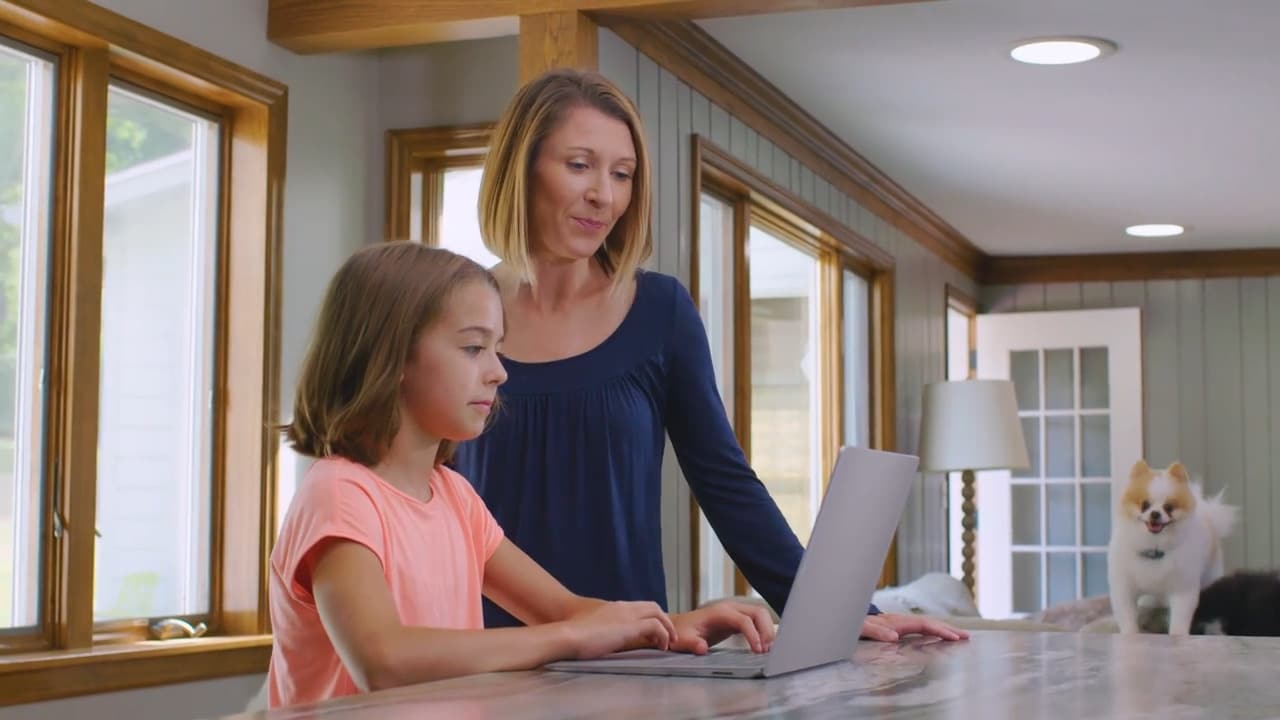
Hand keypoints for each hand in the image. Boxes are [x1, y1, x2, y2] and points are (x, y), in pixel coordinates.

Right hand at [563, 601, 677, 658]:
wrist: (568, 635)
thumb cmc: (574, 636)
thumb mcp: (592, 629)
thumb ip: (604, 630)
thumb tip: (607, 640)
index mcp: (613, 608)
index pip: (639, 607)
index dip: (651, 617)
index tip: (654, 633)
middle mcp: (622, 607)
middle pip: (652, 606)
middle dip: (664, 620)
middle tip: (669, 637)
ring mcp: (627, 615)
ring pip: (657, 613)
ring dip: (667, 628)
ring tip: (669, 643)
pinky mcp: (629, 626)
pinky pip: (656, 626)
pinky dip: (663, 635)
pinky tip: (660, 647)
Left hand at [669, 599, 775, 654]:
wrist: (679, 627)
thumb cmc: (681, 633)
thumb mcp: (683, 639)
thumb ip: (692, 643)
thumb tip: (702, 648)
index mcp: (719, 612)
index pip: (744, 620)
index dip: (753, 635)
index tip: (757, 650)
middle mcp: (730, 608)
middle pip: (758, 612)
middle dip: (766, 630)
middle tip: (767, 650)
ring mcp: (735, 612)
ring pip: (760, 615)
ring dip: (767, 630)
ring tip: (767, 649)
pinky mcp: (737, 619)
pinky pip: (756, 621)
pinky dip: (763, 632)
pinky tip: (763, 646)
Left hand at [859, 612, 968, 642]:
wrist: (842, 616)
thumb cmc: (851, 624)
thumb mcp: (860, 628)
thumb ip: (875, 631)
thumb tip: (893, 637)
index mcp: (894, 621)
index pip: (923, 624)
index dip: (940, 630)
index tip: (955, 637)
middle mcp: (898, 620)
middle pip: (928, 622)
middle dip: (948, 629)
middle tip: (966, 637)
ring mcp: (897, 623)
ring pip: (925, 624)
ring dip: (941, 629)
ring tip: (958, 636)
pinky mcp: (894, 627)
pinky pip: (918, 628)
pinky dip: (931, 631)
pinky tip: (937, 636)